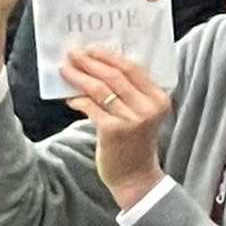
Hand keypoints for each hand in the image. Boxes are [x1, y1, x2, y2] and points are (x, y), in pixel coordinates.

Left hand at [63, 46, 169, 208]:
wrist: (136, 176)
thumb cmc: (136, 143)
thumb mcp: (143, 114)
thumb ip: (131, 94)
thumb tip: (100, 68)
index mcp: (159, 99)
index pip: (133, 69)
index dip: (110, 56)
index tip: (92, 48)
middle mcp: (148, 107)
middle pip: (115, 75)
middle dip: (91, 62)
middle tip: (74, 53)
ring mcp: (132, 119)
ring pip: (100, 89)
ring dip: (80, 76)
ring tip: (66, 69)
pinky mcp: (114, 130)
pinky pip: (91, 107)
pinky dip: (78, 100)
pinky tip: (70, 98)